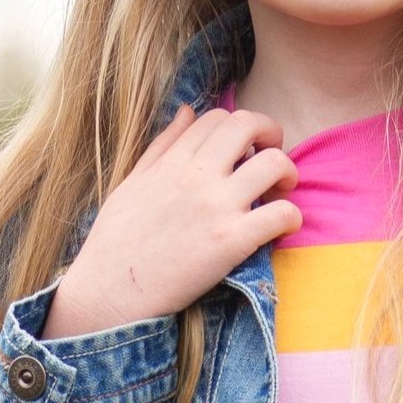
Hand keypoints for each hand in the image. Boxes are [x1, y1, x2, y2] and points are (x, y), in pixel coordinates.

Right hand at [42, 105, 300, 336]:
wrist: (110, 292)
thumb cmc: (117, 242)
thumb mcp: (133, 183)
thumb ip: (162, 145)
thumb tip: (187, 110)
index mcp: (172, 160)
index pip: (217, 117)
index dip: (239, 128)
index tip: (244, 149)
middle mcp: (196, 175)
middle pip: (249, 125)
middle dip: (271, 133)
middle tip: (272, 160)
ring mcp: (216, 207)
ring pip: (275, 164)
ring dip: (288, 173)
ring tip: (281, 193)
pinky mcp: (231, 242)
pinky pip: (282, 214)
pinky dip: (292, 217)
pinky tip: (282, 227)